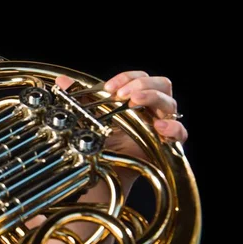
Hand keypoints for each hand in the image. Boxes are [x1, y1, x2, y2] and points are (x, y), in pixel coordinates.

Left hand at [56, 70, 187, 160]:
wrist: (106, 166)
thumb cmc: (104, 138)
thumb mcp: (88, 116)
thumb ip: (78, 98)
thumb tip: (62, 80)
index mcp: (137, 96)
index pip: (140, 77)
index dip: (126, 78)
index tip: (109, 87)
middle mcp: (152, 107)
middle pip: (162, 84)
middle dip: (143, 85)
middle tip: (124, 94)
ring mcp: (161, 123)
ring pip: (170, 104)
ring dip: (153, 98)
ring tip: (135, 102)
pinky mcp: (168, 143)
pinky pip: (180, 132)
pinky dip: (173, 128)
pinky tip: (159, 126)